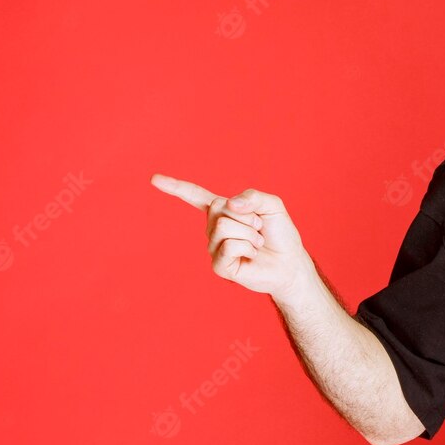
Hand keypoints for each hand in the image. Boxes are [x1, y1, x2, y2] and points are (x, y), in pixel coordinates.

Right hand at [150, 173, 313, 298]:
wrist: (290, 263)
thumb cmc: (280, 234)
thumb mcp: (272, 205)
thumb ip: (253, 196)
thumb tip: (228, 204)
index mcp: (223, 211)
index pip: (195, 196)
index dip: (175, 187)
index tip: (154, 179)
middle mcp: (214, 228)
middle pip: (218, 208)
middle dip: (245, 214)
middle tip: (258, 226)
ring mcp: (214, 247)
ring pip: (223, 226)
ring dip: (250, 232)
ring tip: (257, 242)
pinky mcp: (218, 265)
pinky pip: (229, 245)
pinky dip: (248, 247)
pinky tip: (252, 255)